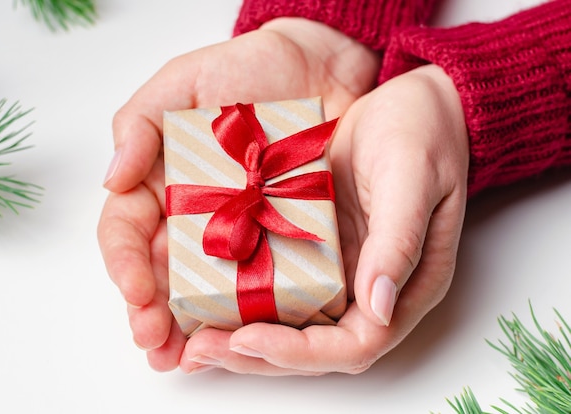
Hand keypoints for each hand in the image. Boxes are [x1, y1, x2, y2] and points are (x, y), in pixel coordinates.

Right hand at [97, 17, 379, 371]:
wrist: (319, 68)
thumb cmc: (246, 69)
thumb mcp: (181, 82)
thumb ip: (138, 124)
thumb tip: (110, 179)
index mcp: (159, 182)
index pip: (126, 231)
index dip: (123, 263)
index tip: (135, 291)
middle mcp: (191, 213)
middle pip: (159, 272)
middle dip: (151, 311)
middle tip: (155, 342)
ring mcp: (235, 228)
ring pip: (203, 285)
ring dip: (190, 324)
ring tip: (185, 356)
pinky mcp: (277, 234)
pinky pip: (258, 276)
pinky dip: (245, 307)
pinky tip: (240, 333)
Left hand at [181, 64, 468, 374]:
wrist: (408, 104)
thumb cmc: (422, 134)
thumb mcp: (412, 177)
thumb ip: (398, 242)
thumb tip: (379, 307)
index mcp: (406, 286)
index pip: (353, 345)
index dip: (298, 352)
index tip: (245, 337)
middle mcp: (369, 290)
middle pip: (312, 346)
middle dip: (255, 355)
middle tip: (198, 351)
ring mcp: (340, 271)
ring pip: (290, 322)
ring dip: (241, 334)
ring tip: (191, 337)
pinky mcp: (315, 247)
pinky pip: (278, 283)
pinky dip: (243, 296)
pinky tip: (204, 291)